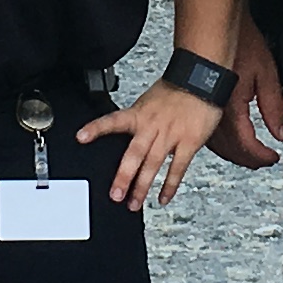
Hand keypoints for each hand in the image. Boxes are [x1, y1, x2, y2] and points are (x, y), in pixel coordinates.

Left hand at [78, 81, 218, 209]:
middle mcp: (152, 126)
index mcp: (139, 114)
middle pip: (134, 154)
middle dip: (123, 177)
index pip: (113, 120)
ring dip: (142, 187)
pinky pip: (177, 168)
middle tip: (115, 195)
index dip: (96, 128)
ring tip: (134, 204)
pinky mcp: (189, 142)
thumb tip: (124, 135)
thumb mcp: (148, 101)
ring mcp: (171, 135)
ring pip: (153, 164)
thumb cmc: (175, 90)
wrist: (202, 79)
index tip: (81, 137)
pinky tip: (163, 198)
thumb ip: (137, 120)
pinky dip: (170, 186)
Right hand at [211, 13, 282, 169]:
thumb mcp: (267, 75)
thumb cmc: (241, 43)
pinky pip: (208, 132)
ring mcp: (203, 109)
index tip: (274, 158)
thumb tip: (282, 135)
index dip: (262, 157)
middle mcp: (213, 114)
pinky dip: (221, 142)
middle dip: (249, 160)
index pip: (247, 146)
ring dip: (234, 154)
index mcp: (232, 110)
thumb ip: (275, 108)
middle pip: (230, 151)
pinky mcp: (198, 103)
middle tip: (265, 160)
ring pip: (216, 145)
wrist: (216, 25)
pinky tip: (230, 140)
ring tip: (250, 154)